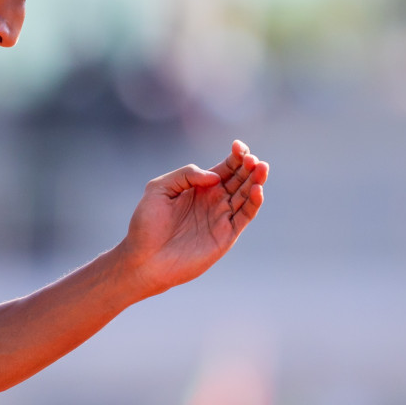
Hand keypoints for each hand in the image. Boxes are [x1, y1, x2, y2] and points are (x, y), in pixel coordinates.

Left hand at [119, 140, 268, 296]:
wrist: (144, 258)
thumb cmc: (147, 224)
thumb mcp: (159, 189)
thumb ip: (185, 175)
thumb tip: (215, 176)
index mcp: (199, 187)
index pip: (224, 167)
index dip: (235, 155)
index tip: (238, 146)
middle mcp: (214, 200)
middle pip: (240, 178)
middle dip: (249, 166)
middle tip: (254, 159)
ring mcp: (221, 217)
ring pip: (247, 195)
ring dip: (256, 181)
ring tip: (262, 168)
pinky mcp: (226, 235)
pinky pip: (245, 216)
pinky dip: (254, 203)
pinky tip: (256, 190)